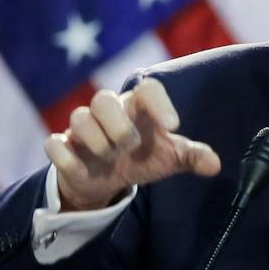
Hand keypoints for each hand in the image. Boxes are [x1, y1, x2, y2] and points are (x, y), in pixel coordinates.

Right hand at [43, 79, 220, 210]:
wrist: (107, 180)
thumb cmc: (142, 158)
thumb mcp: (169, 158)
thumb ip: (192, 156)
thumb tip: (214, 165)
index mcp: (137, 109)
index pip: (148, 88)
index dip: (159, 103)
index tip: (173, 127)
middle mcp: (108, 114)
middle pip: (103, 99)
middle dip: (118, 124)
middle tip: (131, 145)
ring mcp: (82, 131)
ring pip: (78, 118)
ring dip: (97, 140)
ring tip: (111, 157)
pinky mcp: (63, 149)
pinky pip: (54, 144)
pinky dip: (68, 159)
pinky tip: (85, 171)